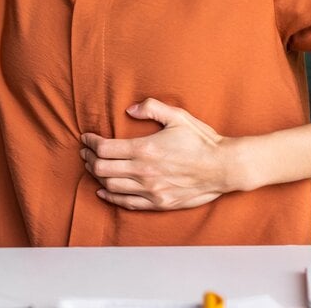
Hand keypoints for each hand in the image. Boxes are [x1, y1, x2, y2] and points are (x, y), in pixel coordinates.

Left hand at [81, 98, 233, 210]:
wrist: (224, 167)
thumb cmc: (202, 140)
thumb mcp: (178, 116)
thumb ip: (152, 107)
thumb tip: (129, 109)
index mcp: (145, 149)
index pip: (105, 148)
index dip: (91, 143)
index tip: (86, 138)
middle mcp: (144, 172)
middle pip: (103, 168)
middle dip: (89, 159)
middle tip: (86, 152)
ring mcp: (151, 190)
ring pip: (111, 186)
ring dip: (97, 176)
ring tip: (93, 167)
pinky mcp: (159, 203)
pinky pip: (127, 203)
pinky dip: (111, 197)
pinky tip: (103, 191)